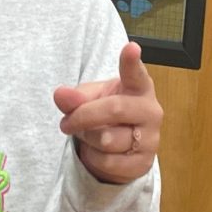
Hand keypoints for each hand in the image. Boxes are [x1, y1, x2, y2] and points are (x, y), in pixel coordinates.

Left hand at [53, 42, 162, 183]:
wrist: (123, 148)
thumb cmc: (107, 114)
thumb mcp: (90, 99)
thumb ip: (75, 96)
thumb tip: (60, 94)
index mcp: (139, 87)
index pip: (136, 73)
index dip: (131, 61)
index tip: (131, 47)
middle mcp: (151, 111)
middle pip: (113, 109)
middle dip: (83, 117)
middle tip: (66, 123)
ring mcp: (151, 138)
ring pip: (107, 139)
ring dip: (87, 139)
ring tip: (87, 135)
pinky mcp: (144, 163)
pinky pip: (108, 162)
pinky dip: (94, 158)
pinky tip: (97, 152)